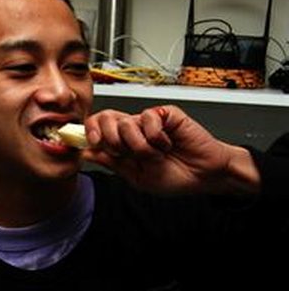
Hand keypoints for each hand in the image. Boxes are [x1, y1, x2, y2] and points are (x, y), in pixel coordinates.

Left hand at [82, 105, 259, 194]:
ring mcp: (149, 120)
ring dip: (139, 146)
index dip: (89, 133)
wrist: (204, 175)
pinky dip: (157, 137)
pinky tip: (168, 143)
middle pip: (105, 119)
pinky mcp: (166, 113)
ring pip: (125, 123)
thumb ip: (112, 163)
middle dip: (111, 141)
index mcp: (124, 143)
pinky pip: (149, 118)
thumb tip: (86, 153)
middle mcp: (134, 128)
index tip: (90, 144)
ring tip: (156, 154)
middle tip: (127, 154)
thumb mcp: (137, 177)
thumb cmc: (175, 176)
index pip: (97, 128)